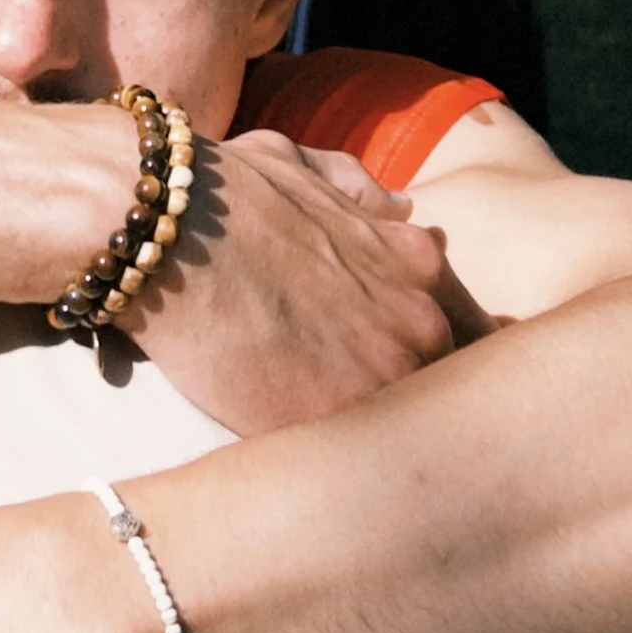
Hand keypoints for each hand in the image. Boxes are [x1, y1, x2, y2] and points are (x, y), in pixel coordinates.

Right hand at [114, 131, 497, 435]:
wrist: (165, 233)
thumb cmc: (221, 190)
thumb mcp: (299, 165)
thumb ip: (357, 189)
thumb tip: (403, 208)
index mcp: (418, 266)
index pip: (465, 327)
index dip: (428, 351)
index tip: (392, 365)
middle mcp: (420, 322)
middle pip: (443, 384)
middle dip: (408, 400)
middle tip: (362, 415)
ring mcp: (385, 377)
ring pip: (403, 431)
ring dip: (372, 441)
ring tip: (333, 452)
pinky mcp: (337, 425)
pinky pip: (349, 463)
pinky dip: (326, 467)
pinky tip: (297, 463)